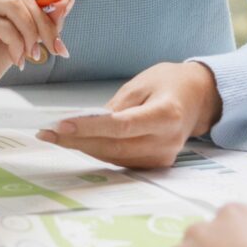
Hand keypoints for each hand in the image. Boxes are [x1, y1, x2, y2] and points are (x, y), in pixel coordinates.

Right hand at [0, 0, 73, 89]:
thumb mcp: (21, 36)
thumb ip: (42, 18)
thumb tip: (68, 0)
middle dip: (45, 24)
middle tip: (55, 48)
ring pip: (15, 6)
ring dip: (31, 35)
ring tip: (31, 56)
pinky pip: (2, 24)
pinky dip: (16, 44)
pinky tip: (16, 59)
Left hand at [41, 61, 220, 167]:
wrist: (199, 98)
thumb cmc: (170, 83)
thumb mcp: (143, 82)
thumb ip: (117, 105)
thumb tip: (88, 123)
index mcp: (166, 114)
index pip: (122, 126)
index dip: (90, 128)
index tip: (61, 125)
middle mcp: (166, 141)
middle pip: (114, 146)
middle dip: (77, 141)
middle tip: (47, 134)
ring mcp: (163, 156)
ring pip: (114, 156)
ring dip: (83, 148)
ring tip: (55, 137)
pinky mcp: (156, 164)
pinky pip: (121, 160)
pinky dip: (99, 151)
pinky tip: (78, 142)